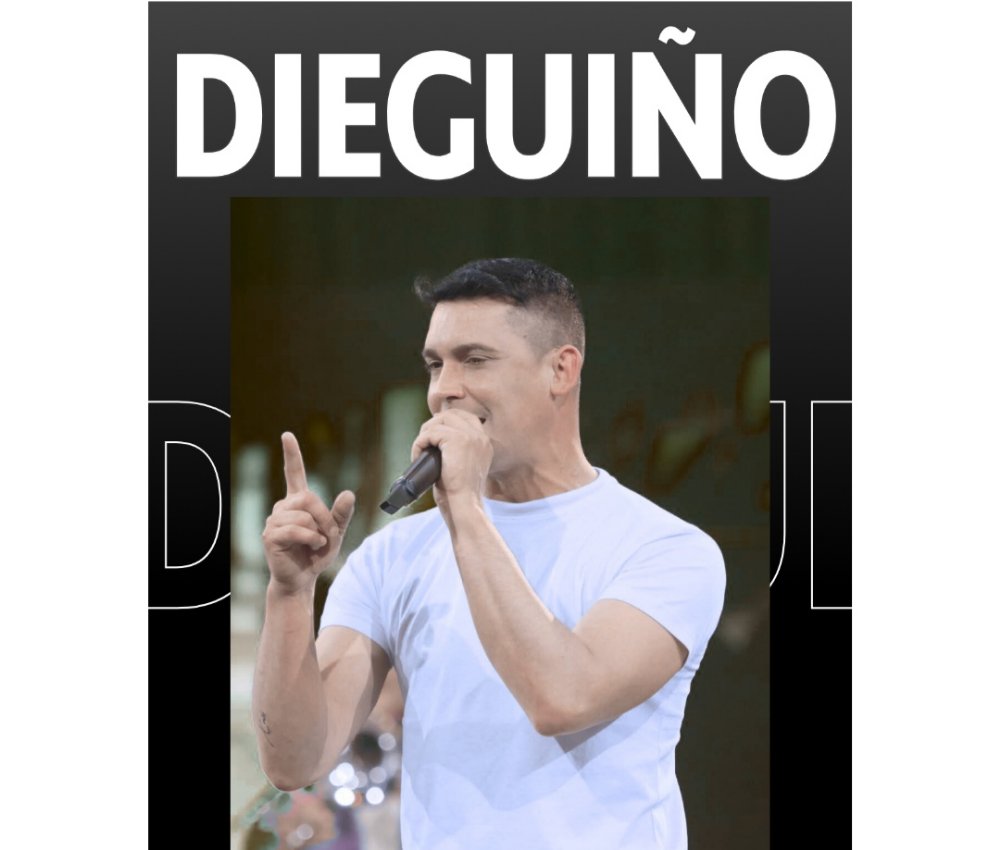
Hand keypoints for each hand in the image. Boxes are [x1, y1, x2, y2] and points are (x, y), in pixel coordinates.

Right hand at [262, 432, 355, 594]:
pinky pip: (296, 530)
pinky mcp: (270, 536)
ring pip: (304, 516)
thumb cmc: (316, 554)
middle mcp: (283, 507)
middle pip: (309, 498)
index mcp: (298, 502)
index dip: (292, 454)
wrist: (303, 579)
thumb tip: (348, 493)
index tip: (287, 435)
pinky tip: (311, 547)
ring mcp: (274, 520)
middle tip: (327, 535)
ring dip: (318, 532)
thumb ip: (342, 514)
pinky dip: (310, 539)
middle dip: (324, 517)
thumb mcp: (336, 532)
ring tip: (317, 544)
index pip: (294, 473)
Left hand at [410, 409, 492, 510]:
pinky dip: (419, 443)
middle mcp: (480, 437)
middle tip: (423, 443)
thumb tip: (435, 441)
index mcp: (484, 443)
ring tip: (420, 451)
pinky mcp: (457, 440)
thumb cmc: (460, 494)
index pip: (465, 417)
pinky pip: (430, 433)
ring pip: (439, 421)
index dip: (446, 422)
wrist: (464, 505)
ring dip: (424, 434)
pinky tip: (417, 456)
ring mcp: (470, 437)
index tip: (434, 436)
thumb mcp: (463, 467)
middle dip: (433, 425)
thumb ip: (457, 452)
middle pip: (451, 415)